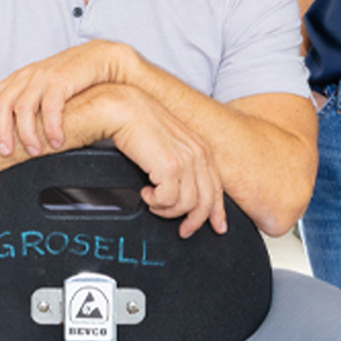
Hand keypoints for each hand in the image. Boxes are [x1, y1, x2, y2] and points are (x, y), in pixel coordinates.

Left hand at [0, 40, 129, 156]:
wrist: (102, 59)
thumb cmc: (73, 78)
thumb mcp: (44, 90)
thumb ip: (28, 105)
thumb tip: (13, 132)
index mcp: (20, 79)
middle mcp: (28, 76)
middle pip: (2, 104)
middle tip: (4, 152)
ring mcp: (44, 77)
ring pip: (23, 107)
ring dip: (26, 133)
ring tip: (34, 151)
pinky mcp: (62, 80)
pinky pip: (50, 107)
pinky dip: (51, 127)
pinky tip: (57, 140)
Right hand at [94, 85, 227, 238]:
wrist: (123, 109)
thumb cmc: (139, 125)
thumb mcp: (169, 146)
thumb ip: (181, 165)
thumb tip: (182, 191)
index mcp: (201, 149)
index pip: (216, 187)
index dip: (217, 210)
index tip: (217, 225)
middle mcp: (198, 154)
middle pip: (206, 201)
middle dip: (195, 221)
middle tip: (183, 231)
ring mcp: (186, 161)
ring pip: (186, 205)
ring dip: (167, 209)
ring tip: (153, 200)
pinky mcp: (170, 167)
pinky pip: (167, 200)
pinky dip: (155, 202)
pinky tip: (146, 192)